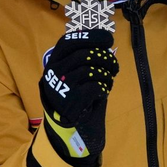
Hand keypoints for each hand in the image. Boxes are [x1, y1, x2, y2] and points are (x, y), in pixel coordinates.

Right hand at [40, 29, 118, 166]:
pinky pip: (94, 87)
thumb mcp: (77, 73)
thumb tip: (105, 41)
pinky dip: (103, 88)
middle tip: (114, 66)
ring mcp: (60, 88)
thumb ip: (86, 57)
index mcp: (53, 62)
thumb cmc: (76, 96)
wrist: (70, 129)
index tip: (107, 39)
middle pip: (84, 55)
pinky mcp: (70, 103)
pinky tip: (103, 92)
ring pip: (90, 71)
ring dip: (106, 74)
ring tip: (109, 81)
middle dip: (104, 58)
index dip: (90, 37)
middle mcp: (53, 73)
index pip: (69, 41)